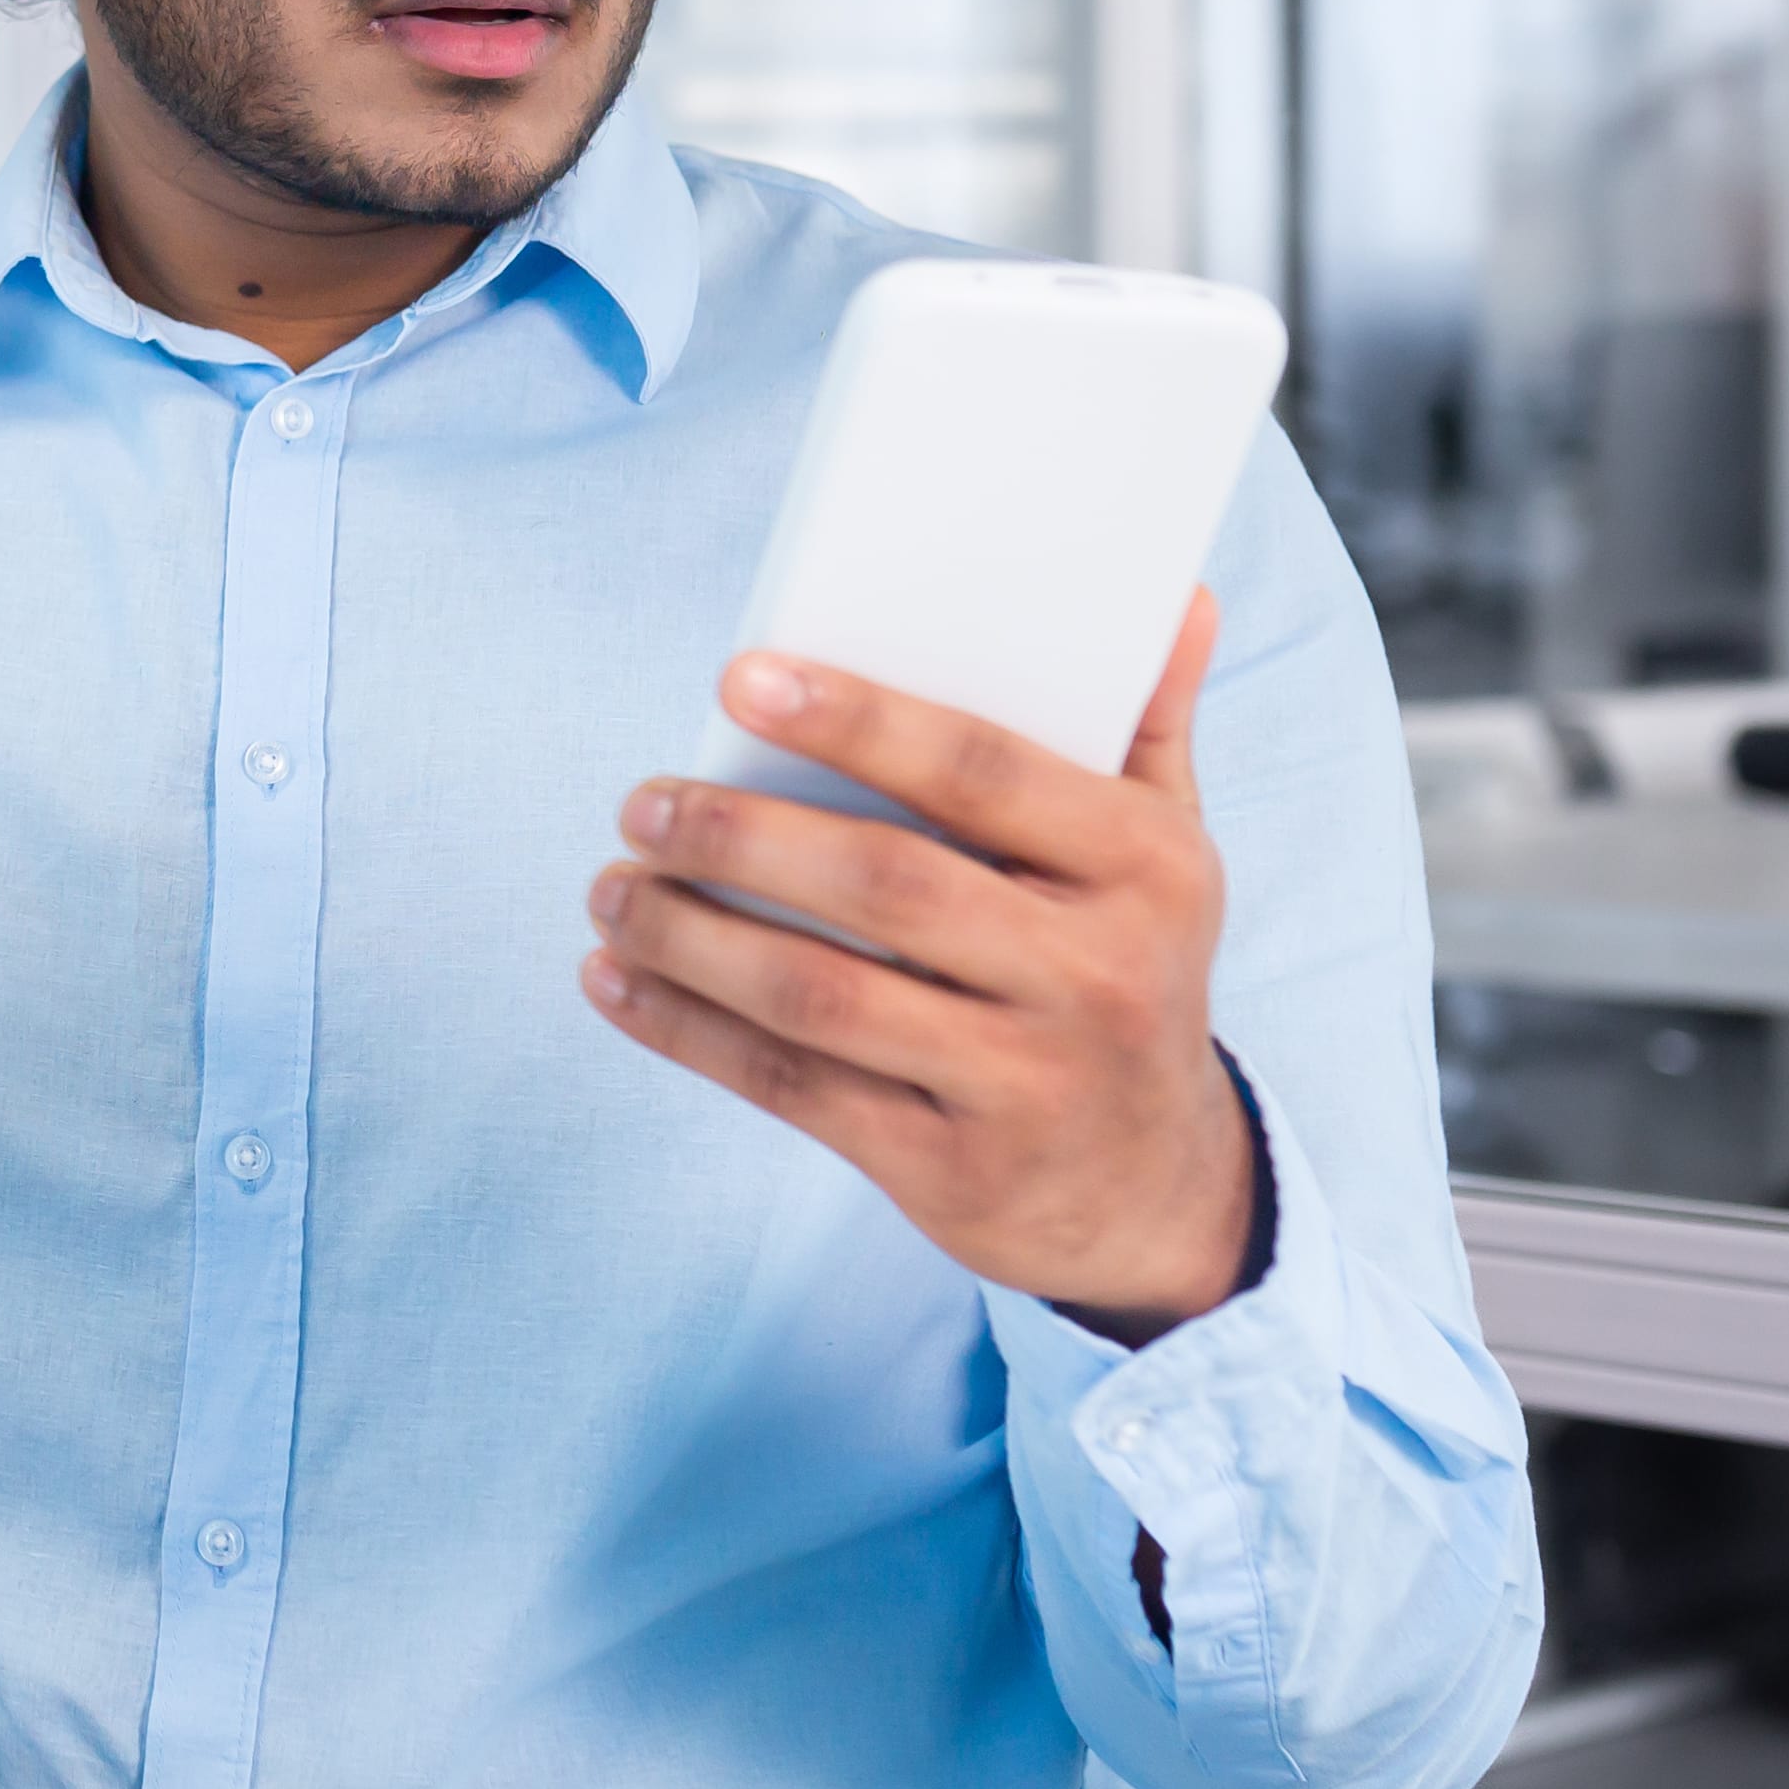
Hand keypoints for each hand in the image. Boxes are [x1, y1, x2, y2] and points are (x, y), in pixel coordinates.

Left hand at [578, 592, 1254, 1329]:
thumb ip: (1147, 728)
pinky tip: (618, 982)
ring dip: (689, 939)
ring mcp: (1024, 1082)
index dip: (857, 720)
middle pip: (884, 885)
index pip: (982, 770)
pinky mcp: (951, 1170)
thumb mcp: (1168, 859)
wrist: (1156, 1191)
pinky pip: (794, 1089)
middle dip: (740, 836)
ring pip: (821, 997)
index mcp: (1145, 869)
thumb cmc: (1130, 975)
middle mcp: (1095, 975)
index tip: (739, 677)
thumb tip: (1178, 597)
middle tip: (641, 803)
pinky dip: (689, 1032)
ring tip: (611, 888)